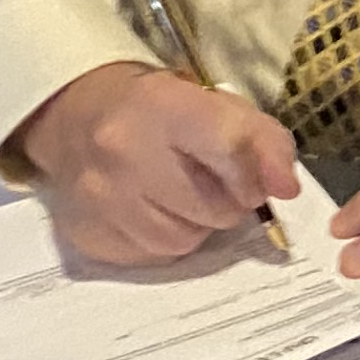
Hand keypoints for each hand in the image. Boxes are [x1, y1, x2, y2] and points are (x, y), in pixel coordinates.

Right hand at [10, 63, 297, 265]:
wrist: (74, 117)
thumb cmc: (157, 109)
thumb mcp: (213, 102)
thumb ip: (260, 138)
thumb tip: (286, 188)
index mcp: (161, 105)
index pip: (227, 144)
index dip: (262, 168)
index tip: (281, 186)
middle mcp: (123, 152)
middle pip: (216, 207)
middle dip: (228, 200)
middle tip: (213, 179)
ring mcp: (100, 198)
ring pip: (185, 241)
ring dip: (196, 224)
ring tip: (178, 194)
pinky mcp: (88, 234)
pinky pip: (153, 257)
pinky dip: (163, 239)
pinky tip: (151, 210)